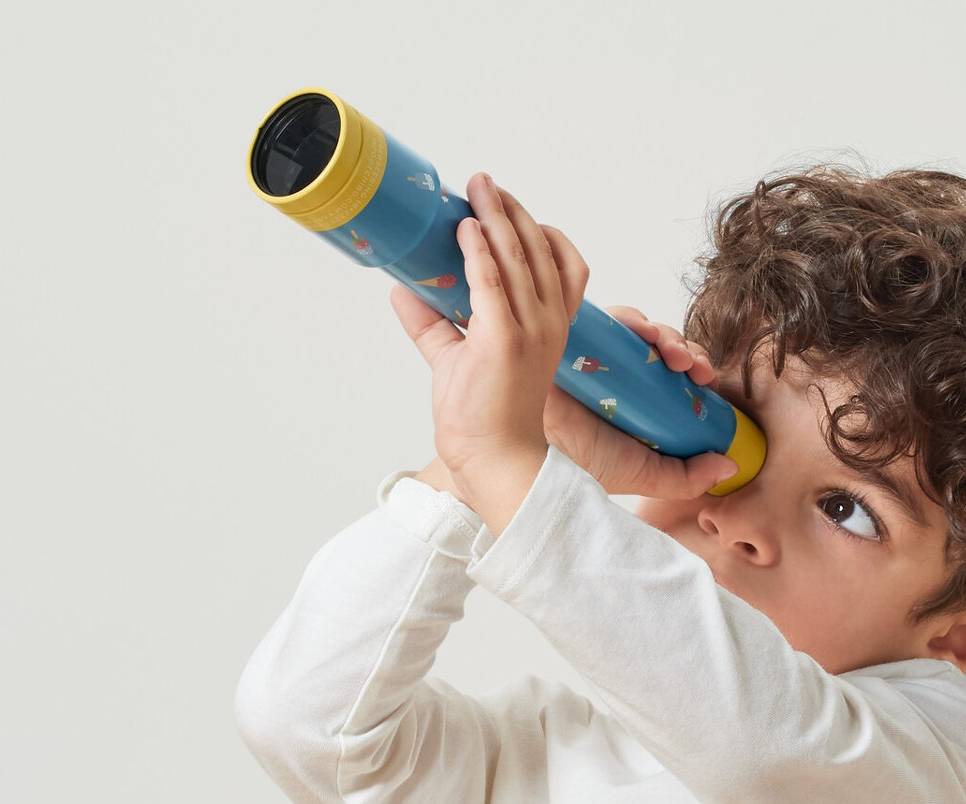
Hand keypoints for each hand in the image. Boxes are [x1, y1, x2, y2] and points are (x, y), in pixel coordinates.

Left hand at [391, 173, 587, 533]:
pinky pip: (493, 283)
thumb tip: (402, 290)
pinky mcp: (503, 341)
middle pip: (540, 249)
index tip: (507, 207)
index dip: (539, 230)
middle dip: (511, 210)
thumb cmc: (485, 417)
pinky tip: (466, 229)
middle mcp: (549, 324)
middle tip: (484, 183)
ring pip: (519, 257)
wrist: (494, 457)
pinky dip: (480, 252)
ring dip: (496, 217)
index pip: (563, 264)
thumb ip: (434, 322)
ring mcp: (530, 331)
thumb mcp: (456, 358)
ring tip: (477, 189)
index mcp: (551, 327)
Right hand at [542, 307, 737, 496]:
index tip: (707, 384)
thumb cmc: (577, 462)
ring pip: (639, 330)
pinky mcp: (575, 337)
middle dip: (686, 351)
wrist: (528, 451)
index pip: (674, 377)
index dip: (696, 373)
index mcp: (635, 403)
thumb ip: (684, 476)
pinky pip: (607, 318)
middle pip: (661, 348)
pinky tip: (644, 332)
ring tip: (672, 354)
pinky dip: (631, 320)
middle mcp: (617, 376)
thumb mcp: (641, 474)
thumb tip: (728, 467)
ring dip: (664, 335)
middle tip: (696, 368)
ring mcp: (594, 354)